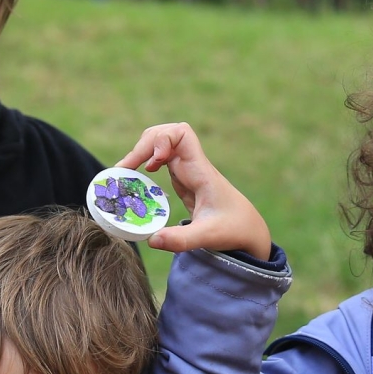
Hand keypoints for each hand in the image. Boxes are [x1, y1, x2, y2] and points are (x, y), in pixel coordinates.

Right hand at [117, 123, 270, 258]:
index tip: (151, 164)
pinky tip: (137, 178)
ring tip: (125, 172)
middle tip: (125, 170)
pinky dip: (145, 163)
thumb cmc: (233, 229)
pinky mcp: (182, 178)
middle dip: (143, 146)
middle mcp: (193, 165)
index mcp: (200, 171)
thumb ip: (180, 239)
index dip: (162, 140)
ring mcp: (187, 169)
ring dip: (142, 152)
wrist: (248, 229)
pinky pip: (160, 160)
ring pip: (161, 143)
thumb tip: (151, 240)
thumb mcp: (207, 237)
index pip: (182, 134)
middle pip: (165, 133)